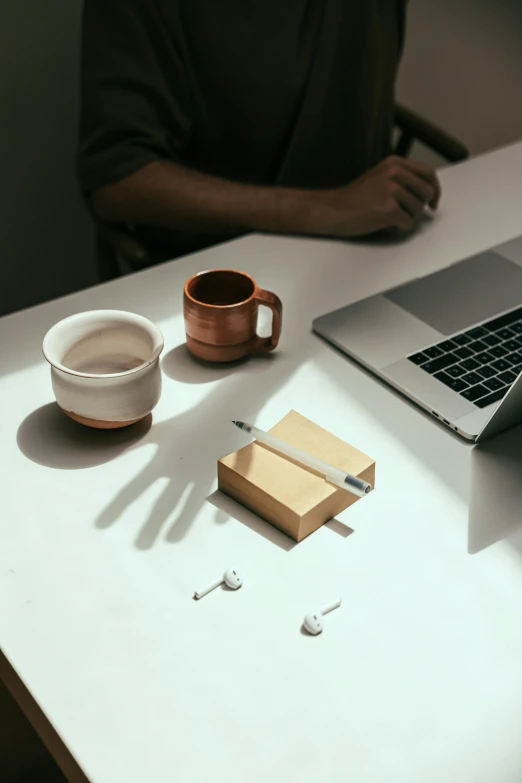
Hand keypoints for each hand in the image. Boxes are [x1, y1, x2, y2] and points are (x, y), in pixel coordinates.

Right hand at [318, 156, 441, 237]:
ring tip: (389, 219)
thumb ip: (401, 179)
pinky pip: (407, 223)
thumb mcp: (379, 177)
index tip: (433, 202)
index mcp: (394, 163)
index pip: (428, 173)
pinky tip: (385, 226)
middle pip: (427, 192)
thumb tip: (426, 191)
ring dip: (407, 219)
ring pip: (418, 210)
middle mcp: (395, 173)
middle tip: (407, 214)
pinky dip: (398, 229)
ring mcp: (392, 191)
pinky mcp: (389, 209)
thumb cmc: (353, 198)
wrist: (332, 209)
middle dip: (420, 207)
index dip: (435, 189)